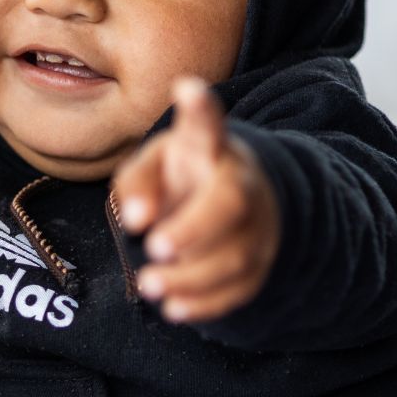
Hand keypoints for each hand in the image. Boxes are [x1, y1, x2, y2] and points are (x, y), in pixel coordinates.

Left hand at [112, 77, 280, 323]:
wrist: (235, 204)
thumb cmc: (183, 178)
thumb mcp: (155, 166)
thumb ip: (137, 182)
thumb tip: (137, 218)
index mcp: (211, 149)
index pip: (208, 127)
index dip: (199, 109)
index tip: (188, 88)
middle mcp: (240, 184)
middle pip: (231, 203)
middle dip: (195, 228)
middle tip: (154, 247)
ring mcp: (257, 226)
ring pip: (235, 255)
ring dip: (191, 276)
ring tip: (149, 284)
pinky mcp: (259, 263)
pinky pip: (239, 290)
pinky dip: (206, 302)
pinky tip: (174, 308)